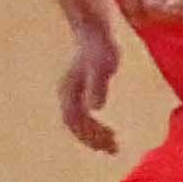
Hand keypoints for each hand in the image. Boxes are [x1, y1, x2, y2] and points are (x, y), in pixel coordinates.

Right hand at [56, 28, 122, 153]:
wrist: (94, 32)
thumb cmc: (101, 48)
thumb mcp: (103, 67)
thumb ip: (98, 86)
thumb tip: (95, 108)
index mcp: (70, 92)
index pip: (75, 121)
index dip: (89, 135)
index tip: (108, 144)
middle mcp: (67, 95)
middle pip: (75, 126)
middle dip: (92, 139)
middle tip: (115, 149)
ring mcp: (71, 94)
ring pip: (78, 124)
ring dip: (93, 137)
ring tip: (114, 145)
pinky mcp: (79, 93)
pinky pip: (82, 117)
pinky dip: (94, 128)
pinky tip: (110, 133)